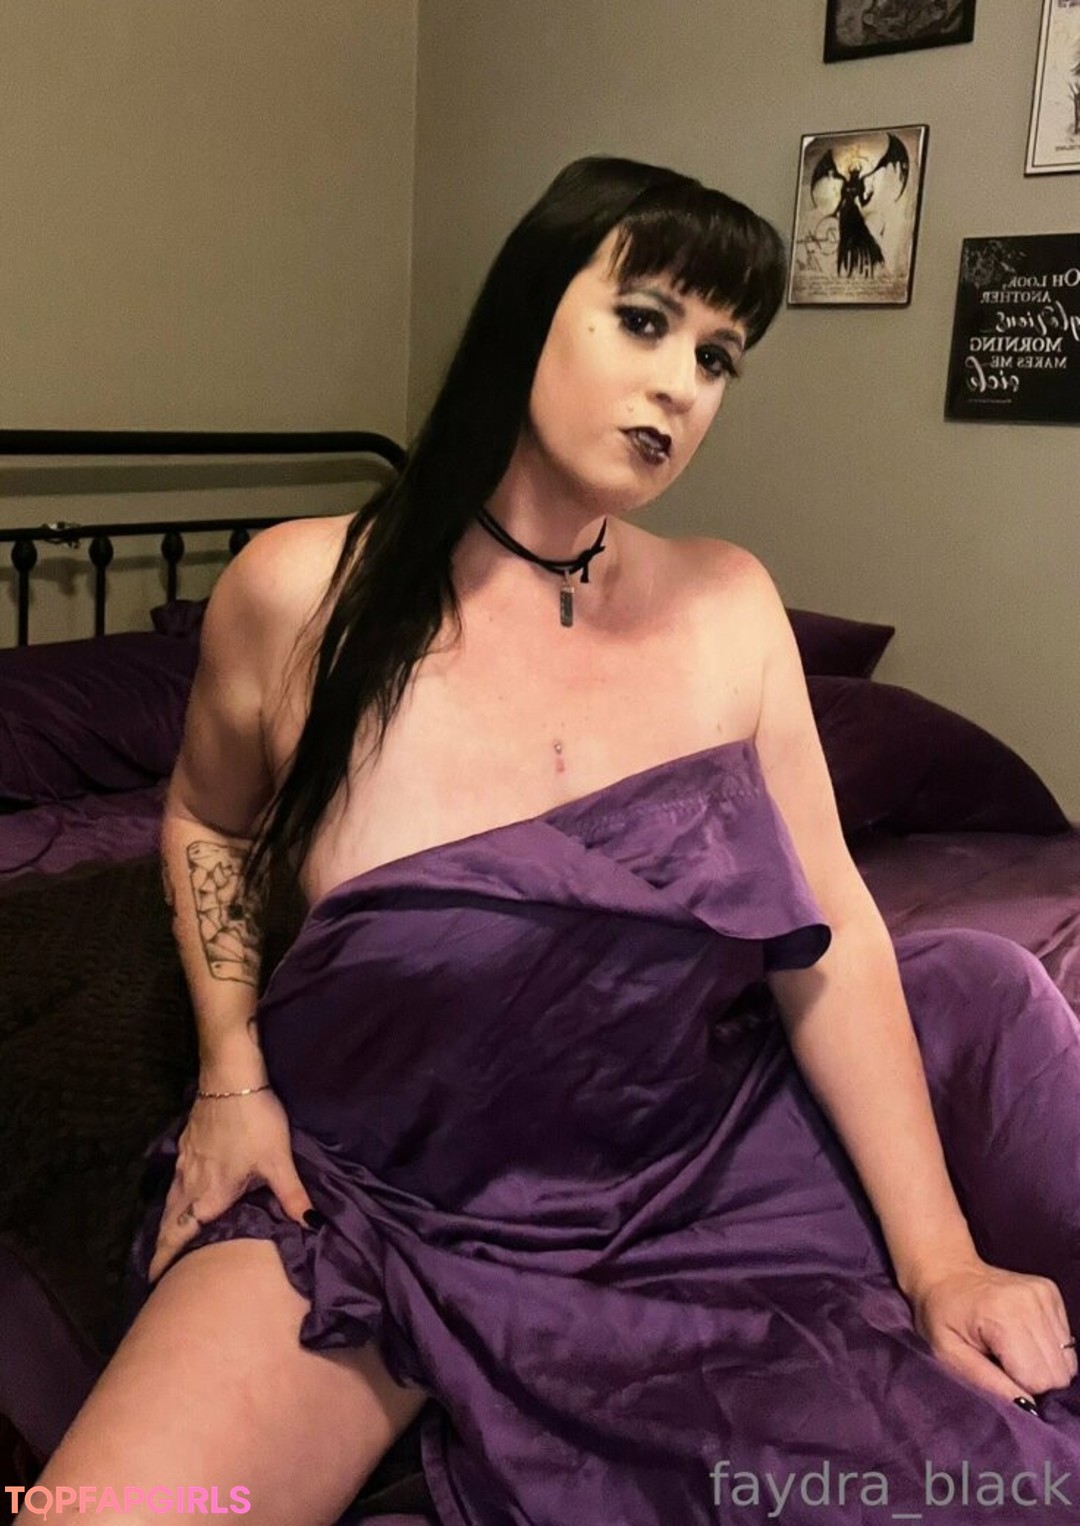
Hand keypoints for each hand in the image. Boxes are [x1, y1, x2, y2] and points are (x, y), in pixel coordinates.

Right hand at [147, 1087, 313, 1282]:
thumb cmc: (254, 1119)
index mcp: (209, 1194)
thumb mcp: (278, 1159)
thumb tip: (313, 1225)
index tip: (152, 1280)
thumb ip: (292, 1195)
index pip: (179, 1235)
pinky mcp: (186, 1143)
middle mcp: (189, 1182)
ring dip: (167, 1222)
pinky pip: (174, 1180)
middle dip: (161, 1246)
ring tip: (168, 1239)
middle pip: (168, 1221)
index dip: (164, 1259)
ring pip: (169, 1200)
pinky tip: (182, 1194)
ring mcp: (185, 1161)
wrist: (230, 1076)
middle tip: (157, 1269)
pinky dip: (173, 1197)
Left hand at [908, 1256, 1076, 1405]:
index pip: (1039, 1380)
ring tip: (1011, 1350)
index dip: (1019, 1388)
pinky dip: (1046, 1348)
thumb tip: (1026, 1408)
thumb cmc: (940, 1315)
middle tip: (1003, 1364)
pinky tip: (1020, 1337)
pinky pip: (1066, 1342)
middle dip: (1034, 1380)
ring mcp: (1044, 1294)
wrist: (945, 1271)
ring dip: (1042, 1364)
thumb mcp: (948, 1354)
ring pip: (1067, 1360)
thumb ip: (986, 1382)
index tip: (997, 1375)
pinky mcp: (1051, 1292)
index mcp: (1003, 1315)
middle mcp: (1030, 1301)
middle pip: (1058, 1373)